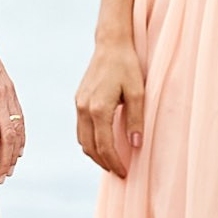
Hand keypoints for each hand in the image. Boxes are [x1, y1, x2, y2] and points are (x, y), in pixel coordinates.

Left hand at [0, 23, 26, 182]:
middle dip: (6, 161)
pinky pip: (21, 116)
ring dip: (16, 152)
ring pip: (19, 128)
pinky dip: (22, 135)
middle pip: (9, 136)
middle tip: (0, 178)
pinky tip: (18, 148)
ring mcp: (7, 92)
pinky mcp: (10, 88)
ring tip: (10, 169)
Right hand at [73, 38, 144, 178]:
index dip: (114, 162)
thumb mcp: (138, 92)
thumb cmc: (127, 66)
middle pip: (90, 147)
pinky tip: (102, 143)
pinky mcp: (78, 100)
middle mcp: (84, 108)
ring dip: (95, 154)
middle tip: (119, 172)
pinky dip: (90, 141)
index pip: (104, 146)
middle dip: (104, 163)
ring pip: (82, 140)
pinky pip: (81, 129)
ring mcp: (78, 105)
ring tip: (111, 161)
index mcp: (99, 108)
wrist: (110, 44)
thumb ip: (136, 120)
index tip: (125, 173)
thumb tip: (136, 145)